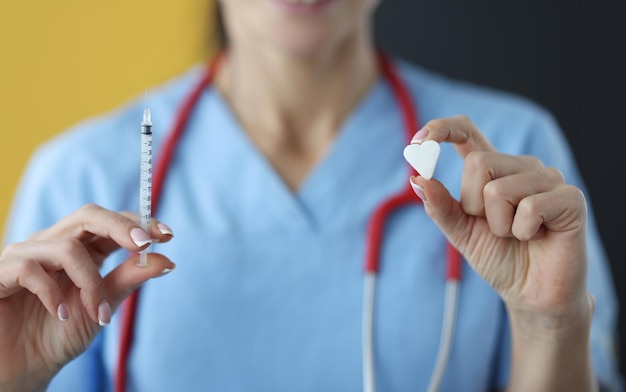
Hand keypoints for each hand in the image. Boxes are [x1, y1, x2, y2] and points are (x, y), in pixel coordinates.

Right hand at [0, 204, 174, 390]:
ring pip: (67, 248)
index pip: (111, 221)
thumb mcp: (102, 305)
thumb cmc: (59, 334)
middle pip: (89, 215)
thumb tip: (167, 260)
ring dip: (90, 282)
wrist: (21, 368)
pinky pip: (30, 268)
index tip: (167, 236)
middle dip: (121, 227)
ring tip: (99, 313)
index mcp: (82, 248)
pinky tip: (62, 315)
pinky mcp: (1, 272)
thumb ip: (129, 279)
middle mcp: (54, 243)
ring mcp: (26, 255)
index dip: (139, 223)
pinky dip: (52, 293)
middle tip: (145, 244)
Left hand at [410, 116, 591, 327]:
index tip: (417, 144)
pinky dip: (522, 232)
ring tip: (518, 235)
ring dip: (499, 225)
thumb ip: (440, 207)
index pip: (466, 131)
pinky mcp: (570, 198)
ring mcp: (548, 178)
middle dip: (473, 206)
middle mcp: (520, 166)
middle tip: (496, 228)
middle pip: (477, 163)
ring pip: (498, 189)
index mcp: (493, 169)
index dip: (442, 129)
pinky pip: (528, 207)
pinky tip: (536, 237)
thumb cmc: (500, 258)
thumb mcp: (461, 233)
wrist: (533, 295)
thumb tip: (417, 179)